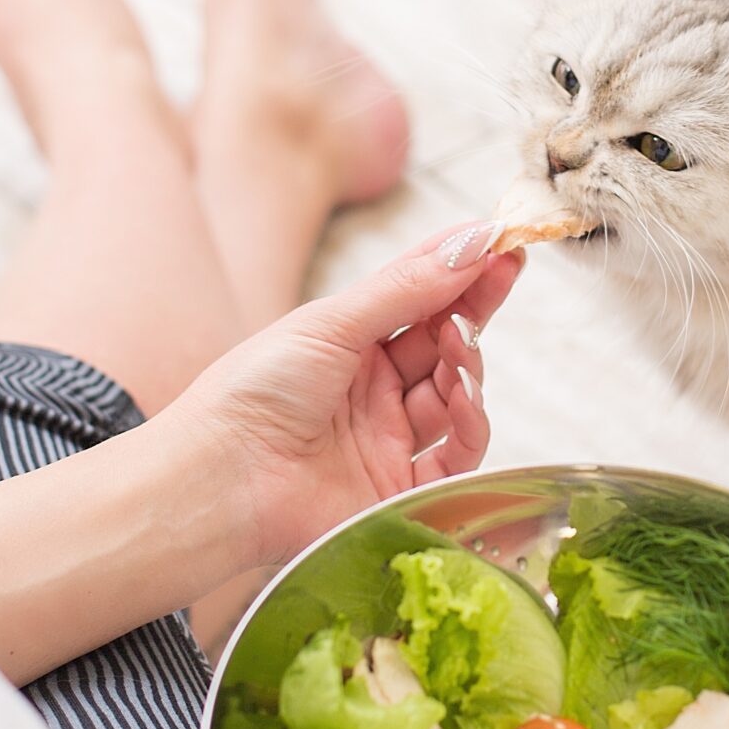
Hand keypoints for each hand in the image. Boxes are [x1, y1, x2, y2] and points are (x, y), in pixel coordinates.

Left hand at [169, 223, 524, 575]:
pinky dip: (470, 422)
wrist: (222, 475)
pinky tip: (462, 394)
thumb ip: (405, 288)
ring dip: (468, 363)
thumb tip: (469, 245)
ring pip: (455, 397)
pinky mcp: (401, 490)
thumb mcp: (331, 323)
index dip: (458, 269)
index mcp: (346, 345)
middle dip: (475, 306)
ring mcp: (387, 439)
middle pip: (443, 343)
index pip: (417, 298)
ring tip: (459, 340)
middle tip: (506, 269)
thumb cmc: (254, 391)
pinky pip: (458, 455)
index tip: (497, 239)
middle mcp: (371, 391)